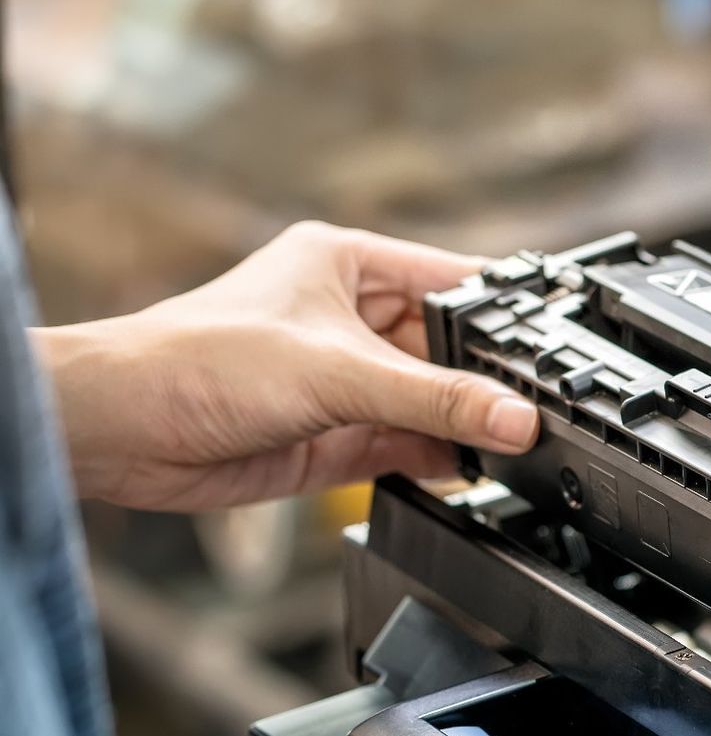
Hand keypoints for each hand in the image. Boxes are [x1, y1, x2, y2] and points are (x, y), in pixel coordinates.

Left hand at [33, 221, 534, 510]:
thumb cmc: (197, 362)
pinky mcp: (339, 436)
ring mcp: (347, 381)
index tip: (558, 346)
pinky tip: (472, 469)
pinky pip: (411, 446)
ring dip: (468, 425)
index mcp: (349, 266)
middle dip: (491, 380)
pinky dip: (442, 460)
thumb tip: (513, 416)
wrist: (126, 432)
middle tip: (543, 408)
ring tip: (517, 444)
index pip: (453, 283)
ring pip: (433, 402)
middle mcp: (352, 319)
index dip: (504, 313)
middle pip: (450, 350)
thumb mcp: (339, 372)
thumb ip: (436, 399)